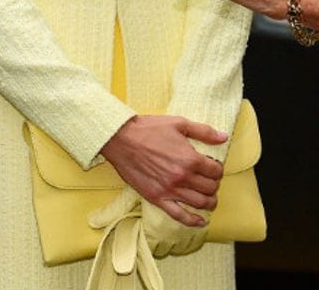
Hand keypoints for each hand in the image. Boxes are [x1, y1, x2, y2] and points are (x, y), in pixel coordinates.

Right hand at [99, 114, 226, 226]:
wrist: (120, 138)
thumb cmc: (148, 129)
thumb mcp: (177, 123)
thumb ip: (203, 131)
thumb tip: (224, 137)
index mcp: (190, 159)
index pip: (216, 171)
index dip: (217, 168)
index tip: (212, 166)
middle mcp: (183, 177)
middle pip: (210, 188)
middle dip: (213, 184)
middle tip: (208, 179)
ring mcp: (171, 190)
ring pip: (200, 203)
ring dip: (209, 202)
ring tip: (207, 197)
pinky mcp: (158, 198)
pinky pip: (180, 215)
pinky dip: (193, 221)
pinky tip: (200, 220)